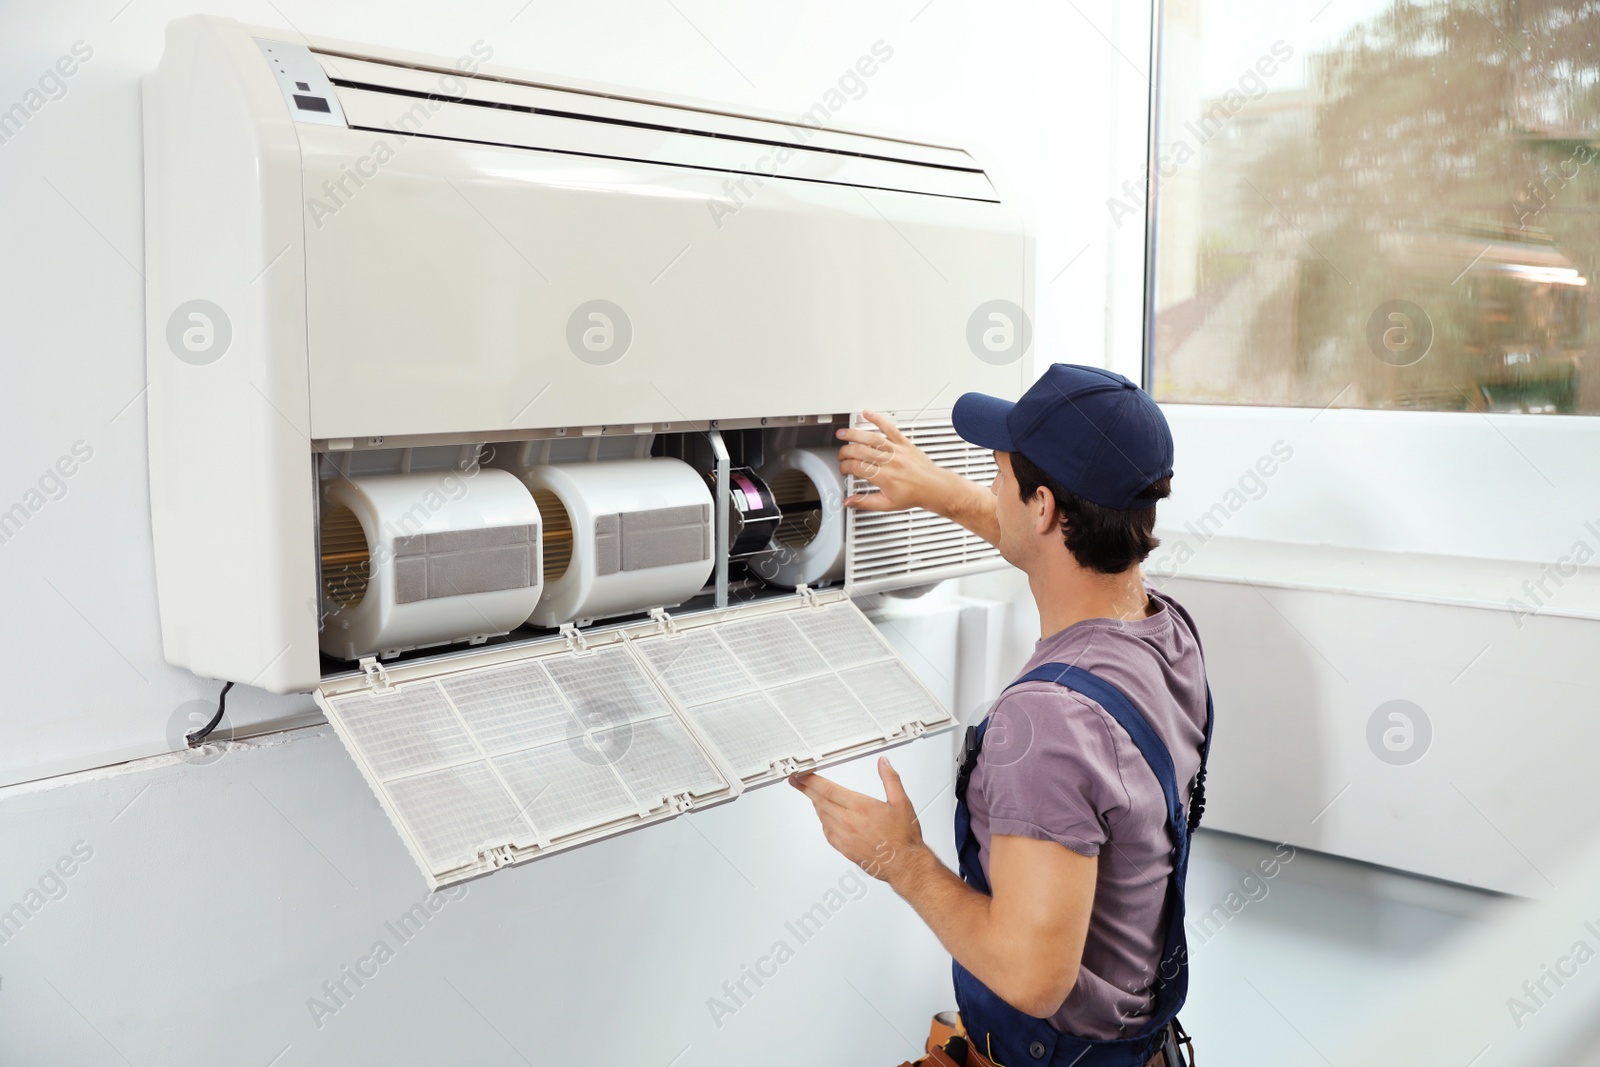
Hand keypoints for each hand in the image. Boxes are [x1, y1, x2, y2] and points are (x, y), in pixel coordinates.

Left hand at [790, 757, 924, 881]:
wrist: (905, 864)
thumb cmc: (903, 837)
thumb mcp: (901, 802)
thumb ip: (890, 779)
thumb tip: (883, 763)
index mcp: (861, 807)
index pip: (828, 789)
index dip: (810, 780)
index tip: (801, 775)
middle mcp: (849, 822)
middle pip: (820, 801)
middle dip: (806, 789)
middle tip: (796, 782)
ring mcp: (845, 836)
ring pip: (822, 816)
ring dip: (815, 804)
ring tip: (812, 795)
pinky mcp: (844, 849)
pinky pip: (827, 832)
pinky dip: (823, 821)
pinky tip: (825, 817)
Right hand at [835, 410, 950, 512]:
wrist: (933, 487)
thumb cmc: (913, 495)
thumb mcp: (887, 505)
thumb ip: (865, 502)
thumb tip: (849, 501)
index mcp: (884, 477)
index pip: (857, 467)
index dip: (845, 467)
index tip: (844, 469)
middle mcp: (890, 462)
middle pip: (860, 451)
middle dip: (845, 452)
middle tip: (841, 455)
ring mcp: (896, 450)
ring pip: (871, 438)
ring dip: (854, 434)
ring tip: (842, 433)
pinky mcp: (904, 443)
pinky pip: (889, 428)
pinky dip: (878, 419)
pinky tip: (867, 414)